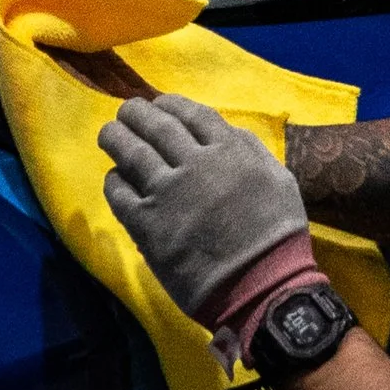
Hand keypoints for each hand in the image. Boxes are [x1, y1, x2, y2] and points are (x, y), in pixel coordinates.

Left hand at [97, 90, 309, 318]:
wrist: (261, 285)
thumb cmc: (277, 236)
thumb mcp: (280, 180)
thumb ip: (253, 150)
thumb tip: (228, 131)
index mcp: (229, 151)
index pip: (192, 114)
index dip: (171, 104)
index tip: (159, 104)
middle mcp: (194, 164)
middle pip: (156, 127)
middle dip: (137, 114)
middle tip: (126, 112)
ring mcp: (167, 193)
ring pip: (131, 153)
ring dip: (116, 138)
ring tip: (108, 133)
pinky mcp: (147, 224)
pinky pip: (120, 194)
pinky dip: (114, 181)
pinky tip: (114, 178)